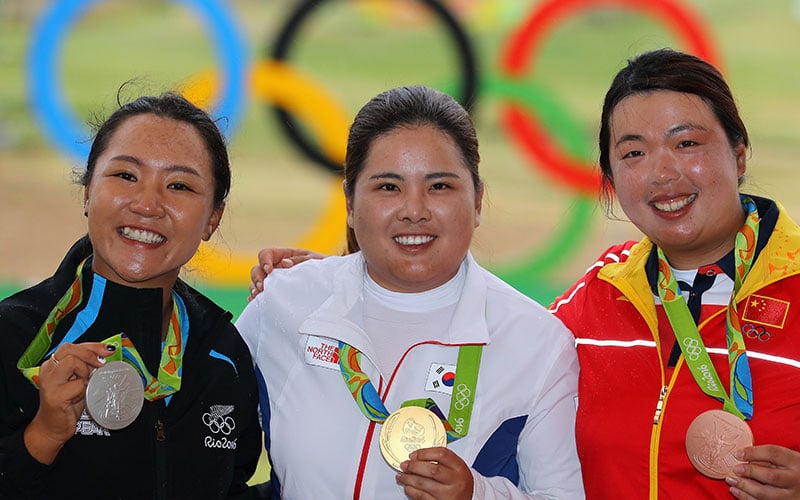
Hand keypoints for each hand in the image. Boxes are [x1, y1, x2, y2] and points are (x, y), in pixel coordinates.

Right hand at [24, 342, 115, 463]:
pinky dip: (84, 390)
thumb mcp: (78, 380)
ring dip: (85, 372)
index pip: (71, 346)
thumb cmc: (67, 404)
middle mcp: (48, 370)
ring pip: (73, 362)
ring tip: (83, 385)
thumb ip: (85, 367)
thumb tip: (104, 354)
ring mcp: (50, 382)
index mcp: (52, 365)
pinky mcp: (55, 395)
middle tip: (100, 364)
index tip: (107, 350)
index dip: (92, 346)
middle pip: (70, 349)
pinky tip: (78, 398)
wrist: (52, 427)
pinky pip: (78, 384)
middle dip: (90, 354)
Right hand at [248, 247, 324, 299]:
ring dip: (254, 288)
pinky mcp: (275, 294)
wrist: (331, 283)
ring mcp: (274, 282)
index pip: (267, 253)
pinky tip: (255, 302)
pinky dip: (256, 298)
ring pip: (256, 282)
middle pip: (257, 269)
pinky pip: (261, 295)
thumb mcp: (315, 261)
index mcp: (284, 255)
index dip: (264, 260)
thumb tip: (284, 263)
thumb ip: (300, 260)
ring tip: (258, 296)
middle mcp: (276, 268)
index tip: (269, 270)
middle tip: (263, 287)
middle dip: (257, 278)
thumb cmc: (324, 269)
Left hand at [396, 446, 472, 499]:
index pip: (442, 454)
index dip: (424, 453)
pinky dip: (411, 491)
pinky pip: (421, 497)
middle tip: (405, 465)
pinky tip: (408, 487)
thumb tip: (417, 457)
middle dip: (414, 466)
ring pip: (423, 484)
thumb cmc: (459, 483)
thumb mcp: (456, 468)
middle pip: (431, 470)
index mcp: (459, 468)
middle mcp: (455, 481)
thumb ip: (442, 461)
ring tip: (402, 476)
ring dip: (408, 479)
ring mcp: (448, 495)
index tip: (414, 454)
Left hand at [727, 444, 799, 498]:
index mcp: (795, 462)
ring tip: (731, 480)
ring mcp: (792, 496)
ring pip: (765, 493)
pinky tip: (737, 490)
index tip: (738, 454)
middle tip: (736, 469)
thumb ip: (769, 458)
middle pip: (770, 476)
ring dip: (744, 486)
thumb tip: (743, 457)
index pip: (773, 454)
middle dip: (749, 472)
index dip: (753, 453)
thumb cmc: (794, 470)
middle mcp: (795, 480)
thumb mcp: (787, 459)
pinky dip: (746, 497)